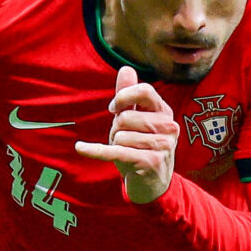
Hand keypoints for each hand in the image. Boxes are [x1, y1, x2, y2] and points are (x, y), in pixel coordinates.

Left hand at [76, 65, 178, 203]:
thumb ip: (129, 95)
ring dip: (115, 144)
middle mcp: (168, 127)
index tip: (114, 108)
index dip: (123, 97)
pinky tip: (81, 148)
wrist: (153, 182)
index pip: (145, 91)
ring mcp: (162, 146)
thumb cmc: (142, 146)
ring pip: (120, 135)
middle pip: (126, 116)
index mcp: (165, 111)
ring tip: (126, 151)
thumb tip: (126, 68)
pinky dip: (95, 150)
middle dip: (117, 128)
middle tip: (124, 139)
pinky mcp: (149, 162)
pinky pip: (114, 151)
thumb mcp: (136, 119)